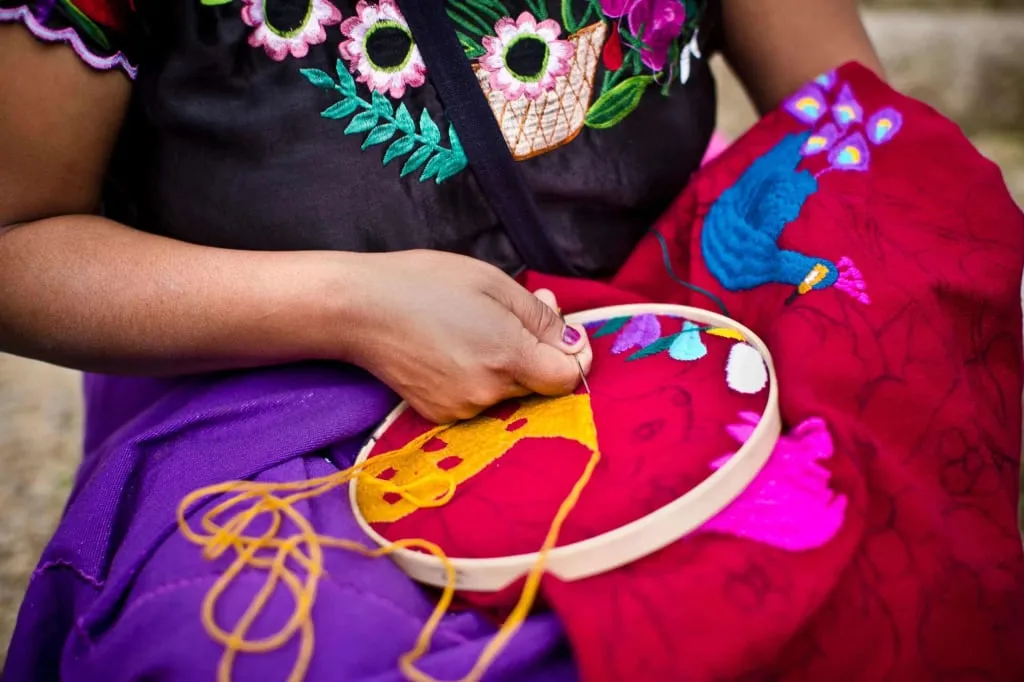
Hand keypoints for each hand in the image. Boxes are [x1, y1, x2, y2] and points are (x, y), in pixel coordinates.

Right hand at [341, 250, 591, 423]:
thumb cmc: (425, 283)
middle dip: (536, 353)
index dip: (570, 355)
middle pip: (538, 385)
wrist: (358, 309)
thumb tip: (573, 343)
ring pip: (507, 393)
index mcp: (508, 356)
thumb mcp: (494, 283)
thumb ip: (541, 318)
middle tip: (509, 314)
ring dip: (505, 365)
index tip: (559, 332)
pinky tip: (453, 349)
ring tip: (474, 327)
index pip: (567, 378)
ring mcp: (462, 408)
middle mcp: (489, 393)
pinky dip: (477, 378)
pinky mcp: (440, 415)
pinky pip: (478, 400)